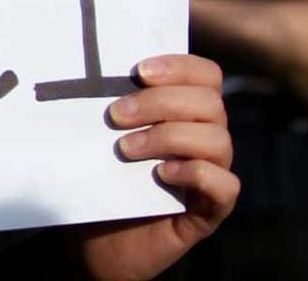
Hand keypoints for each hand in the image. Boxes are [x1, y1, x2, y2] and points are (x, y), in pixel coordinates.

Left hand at [74, 54, 238, 279]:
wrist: (93, 242)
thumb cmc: (96, 179)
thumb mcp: (98, 134)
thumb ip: (106, 101)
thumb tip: (82, 67)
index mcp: (184, 113)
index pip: (205, 75)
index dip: (180, 66)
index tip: (139, 70)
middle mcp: (204, 140)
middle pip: (210, 103)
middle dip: (160, 102)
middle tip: (115, 116)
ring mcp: (210, 175)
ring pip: (218, 140)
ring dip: (168, 137)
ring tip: (125, 150)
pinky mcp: (209, 211)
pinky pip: (226, 185)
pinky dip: (196, 173)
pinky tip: (162, 174)